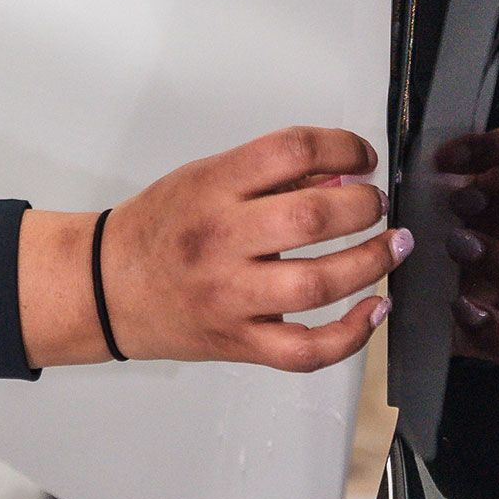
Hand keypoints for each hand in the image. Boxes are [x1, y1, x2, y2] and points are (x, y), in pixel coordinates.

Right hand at [18, 126, 410, 370]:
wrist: (107, 287)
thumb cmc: (161, 228)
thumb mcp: (206, 179)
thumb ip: (272, 176)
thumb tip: (345, 176)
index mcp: (214, 187)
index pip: (292, 150)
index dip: (343, 148)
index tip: (362, 158)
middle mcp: (222, 240)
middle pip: (313, 217)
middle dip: (365, 207)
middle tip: (377, 205)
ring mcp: (231, 297)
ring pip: (318, 284)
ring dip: (371, 263)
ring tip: (392, 246)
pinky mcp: (240, 342)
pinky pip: (306, 350)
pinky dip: (351, 334)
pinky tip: (375, 310)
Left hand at [433, 127, 498, 365]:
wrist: (410, 311)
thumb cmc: (420, 244)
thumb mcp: (417, 207)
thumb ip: (424, 187)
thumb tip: (416, 169)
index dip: (495, 147)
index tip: (444, 160)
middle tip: (461, 204)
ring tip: (454, 250)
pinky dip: (491, 325)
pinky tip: (460, 308)